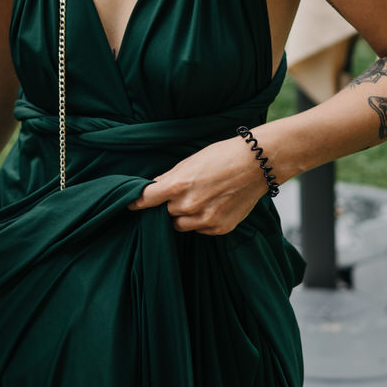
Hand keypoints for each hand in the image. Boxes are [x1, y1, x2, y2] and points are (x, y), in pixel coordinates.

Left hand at [127, 136, 271, 234]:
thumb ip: (169, 178)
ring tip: (201, 199)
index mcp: (177, 185)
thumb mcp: (189, 162)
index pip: (145, 200)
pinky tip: (214, 205)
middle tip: (186, 192)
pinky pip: (200, 230)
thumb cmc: (222, 157)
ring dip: (184, 216)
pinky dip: (202, 221)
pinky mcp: (219, 228)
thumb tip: (151, 188)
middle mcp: (189, 206)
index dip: (136, 203)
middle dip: (170, 205)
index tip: (130, 205)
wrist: (256, 164)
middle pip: (165, 213)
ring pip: (180, 225)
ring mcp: (204, 219)